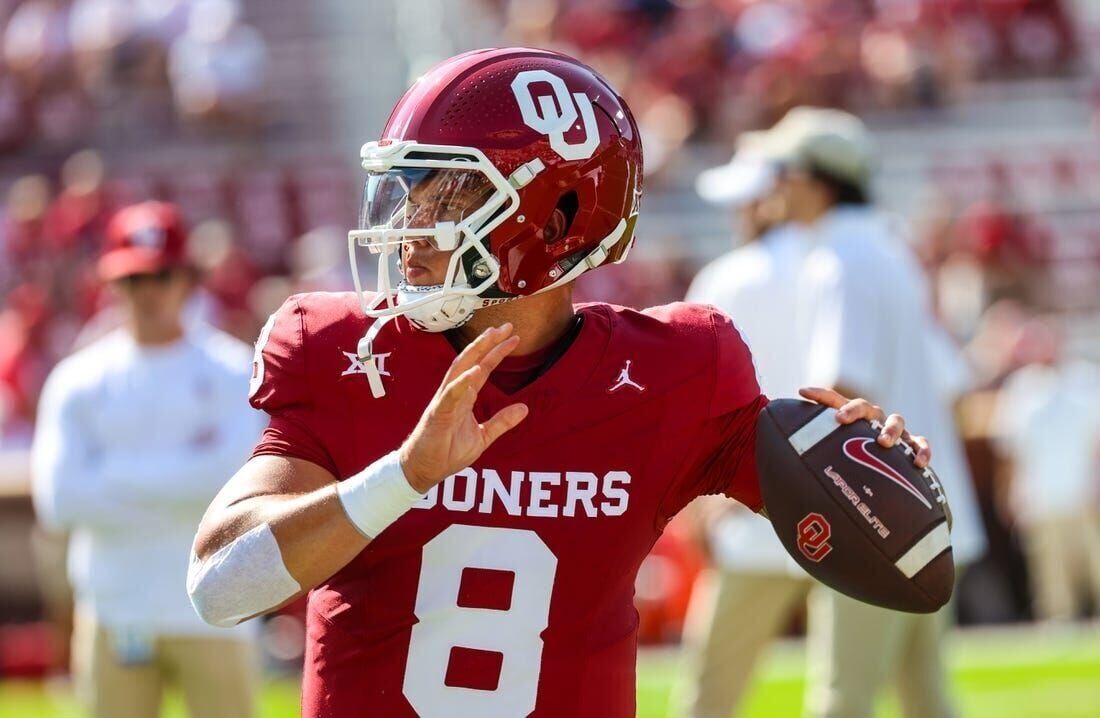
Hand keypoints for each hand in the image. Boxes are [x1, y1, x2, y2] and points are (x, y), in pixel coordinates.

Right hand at [399, 324, 528, 492]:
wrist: (424, 470)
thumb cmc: (447, 452)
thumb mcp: (483, 437)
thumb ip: (501, 422)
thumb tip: (524, 408)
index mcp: (464, 397)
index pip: (483, 368)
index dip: (497, 353)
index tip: (513, 338)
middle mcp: (454, 393)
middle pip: (472, 361)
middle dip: (488, 342)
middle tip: (506, 326)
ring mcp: (445, 401)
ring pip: (459, 369)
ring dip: (475, 352)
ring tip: (490, 337)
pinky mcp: (438, 413)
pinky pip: (451, 394)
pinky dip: (463, 381)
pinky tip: (476, 370)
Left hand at [798, 387, 931, 468]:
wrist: (883, 478)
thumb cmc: (850, 463)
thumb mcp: (829, 455)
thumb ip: (809, 451)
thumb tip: (770, 460)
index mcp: (853, 418)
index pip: (835, 401)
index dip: (819, 395)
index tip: (802, 391)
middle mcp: (873, 420)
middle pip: (866, 406)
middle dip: (853, 410)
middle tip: (840, 419)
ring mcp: (895, 433)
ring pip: (897, 422)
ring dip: (890, 430)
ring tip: (883, 442)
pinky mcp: (913, 447)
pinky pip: (921, 444)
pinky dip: (922, 450)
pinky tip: (919, 464)